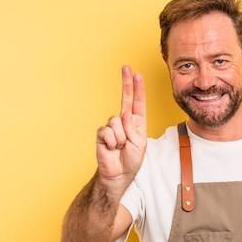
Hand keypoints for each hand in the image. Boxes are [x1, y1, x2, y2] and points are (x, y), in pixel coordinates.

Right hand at [95, 66, 146, 186]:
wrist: (119, 173)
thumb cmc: (131, 159)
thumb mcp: (139, 142)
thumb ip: (133, 127)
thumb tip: (124, 115)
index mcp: (136, 122)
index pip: (137, 102)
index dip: (137, 88)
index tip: (137, 74)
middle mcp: (124, 121)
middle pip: (125, 98)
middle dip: (126, 82)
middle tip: (126, 67)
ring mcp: (112, 126)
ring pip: (116, 122)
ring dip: (121, 137)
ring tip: (121, 147)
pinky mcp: (102, 133)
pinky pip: (108, 131)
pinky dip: (113, 142)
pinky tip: (112, 148)